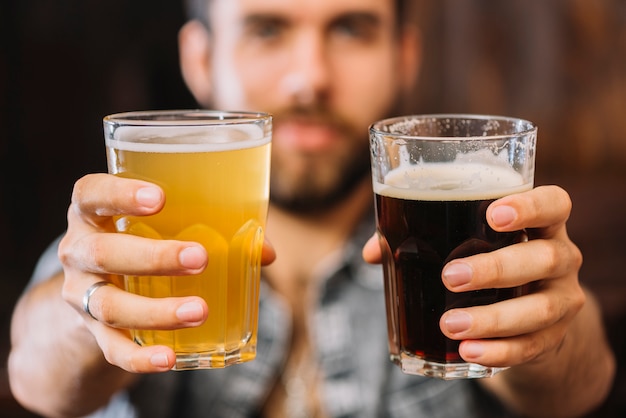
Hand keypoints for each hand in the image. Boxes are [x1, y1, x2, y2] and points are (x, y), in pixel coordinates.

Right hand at [58, 173, 275, 372]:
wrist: (98, 288)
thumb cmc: (142, 242)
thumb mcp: (162, 226)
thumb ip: (210, 229)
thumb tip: (264, 251)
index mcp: (93, 213)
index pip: (91, 193)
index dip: (119, 194)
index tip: (158, 197)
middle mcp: (79, 251)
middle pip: (103, 253)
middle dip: (152, 257)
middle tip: (199, 258)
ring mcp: (80, 294)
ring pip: (108, 305)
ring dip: (155, 310)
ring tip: (198, 310)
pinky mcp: (91, 331)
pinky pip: (111, 349)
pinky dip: (140, 357)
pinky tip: (170, 358)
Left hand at [363, 185, 583, 367]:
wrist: (528, 310)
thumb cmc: (486, 258)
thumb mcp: (466, 240)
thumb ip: (420, 236)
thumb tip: (372, 251)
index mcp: (541, 223)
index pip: (554, 204)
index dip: (530, 206)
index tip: (493, 214)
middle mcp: (560, 257)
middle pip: (544, 257)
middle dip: (497, 268)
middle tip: (451, 276)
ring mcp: (562, 298)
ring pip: (540, 308)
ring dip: (494, 318)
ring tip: (449, 324)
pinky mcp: (554, 336)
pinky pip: (533, 346)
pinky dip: (499, 351)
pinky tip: (469, 351)